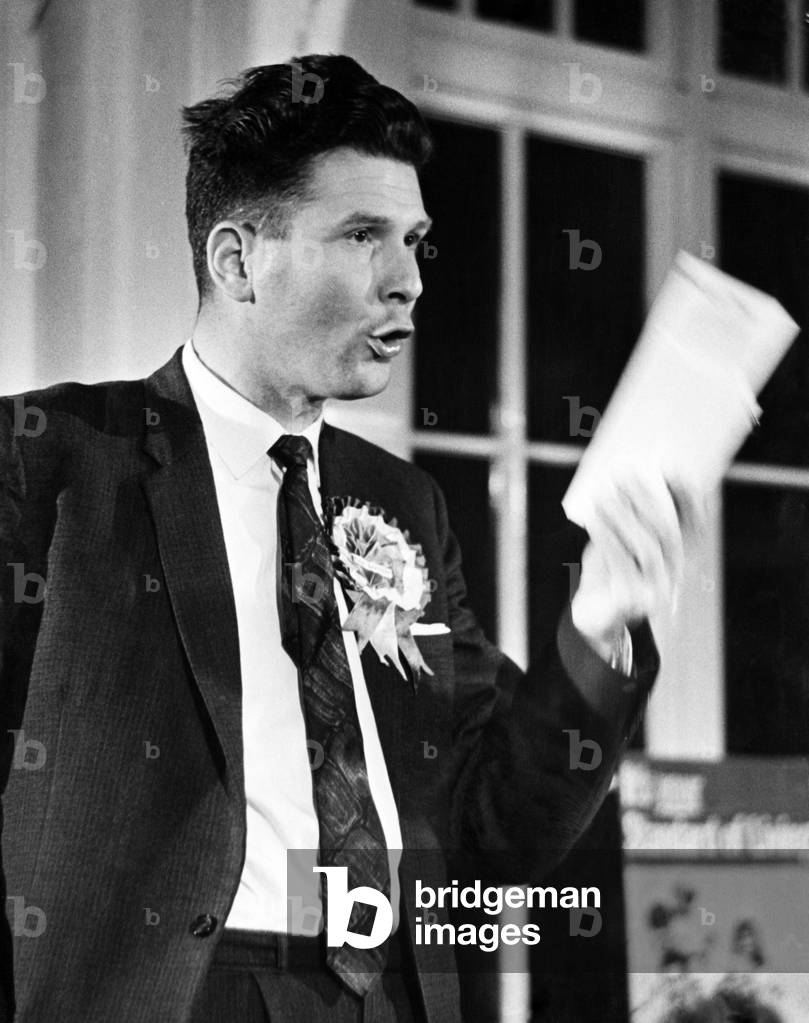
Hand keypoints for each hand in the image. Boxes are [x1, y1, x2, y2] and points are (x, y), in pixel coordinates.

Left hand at [570, 471, 699, 661]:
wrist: (595, 614)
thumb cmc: (612, 567)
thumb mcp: (625, 538)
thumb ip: (636, 511)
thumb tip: (639, 468)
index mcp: (679, 557)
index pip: (694, 523)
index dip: (687, 495)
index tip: (670, 467)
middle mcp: (674, 574)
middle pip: (668, 531)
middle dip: (646, 497)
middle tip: (624, 472)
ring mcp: (656, 591)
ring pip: (647, 549)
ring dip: (624, 515)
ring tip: (603, 492)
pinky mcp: (633, 604)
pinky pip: (621, 566)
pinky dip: (606, 538)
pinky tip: (592, 518)